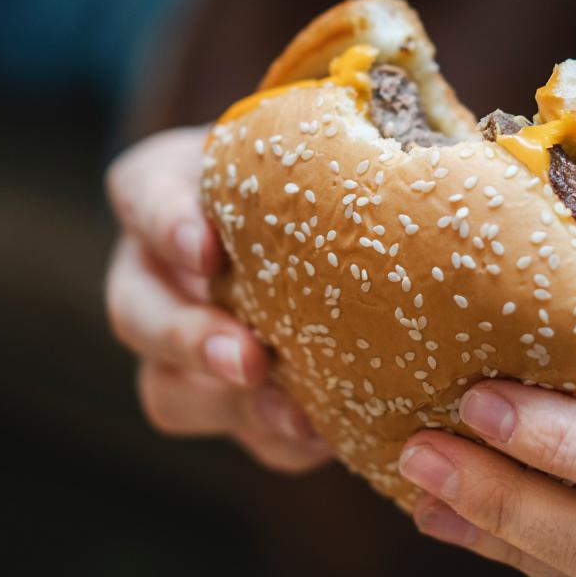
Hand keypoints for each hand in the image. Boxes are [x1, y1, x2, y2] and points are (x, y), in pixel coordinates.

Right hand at [105, 127, 330, 471]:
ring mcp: (179, 346)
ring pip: (171, 390)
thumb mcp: (318, 138)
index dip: (167, 222)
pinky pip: (238, 434)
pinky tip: (325, 434)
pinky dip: (280, 439)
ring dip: (231, 407)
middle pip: (137, 312)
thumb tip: (438, 142)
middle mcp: (154, 272)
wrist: (336, 219)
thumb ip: (341, 138)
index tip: (207, 247)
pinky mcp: (226, 401)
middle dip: (189, 339)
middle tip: (247, 358)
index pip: (143, 194)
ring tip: (295, 415)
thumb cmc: (323, 163)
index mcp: (167, 188)